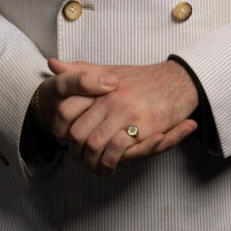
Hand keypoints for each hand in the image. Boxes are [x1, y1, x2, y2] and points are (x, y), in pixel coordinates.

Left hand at [48, 58, 198, 176]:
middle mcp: (111, 99)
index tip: (62, 138)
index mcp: (100, 86)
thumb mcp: (110, 70)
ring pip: (96, 145)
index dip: (59, 129)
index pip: (66, 110)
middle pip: (78, 134)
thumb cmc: (143, 78)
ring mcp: (127, 113)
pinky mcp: (145, 127)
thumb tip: (52, 63)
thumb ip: (81, 71)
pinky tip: (110, 167)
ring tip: (94, 167)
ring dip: (91, 162)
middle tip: (79, 158)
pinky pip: (119, 151)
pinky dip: (110, 163)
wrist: (178, 81)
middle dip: (75, 152)